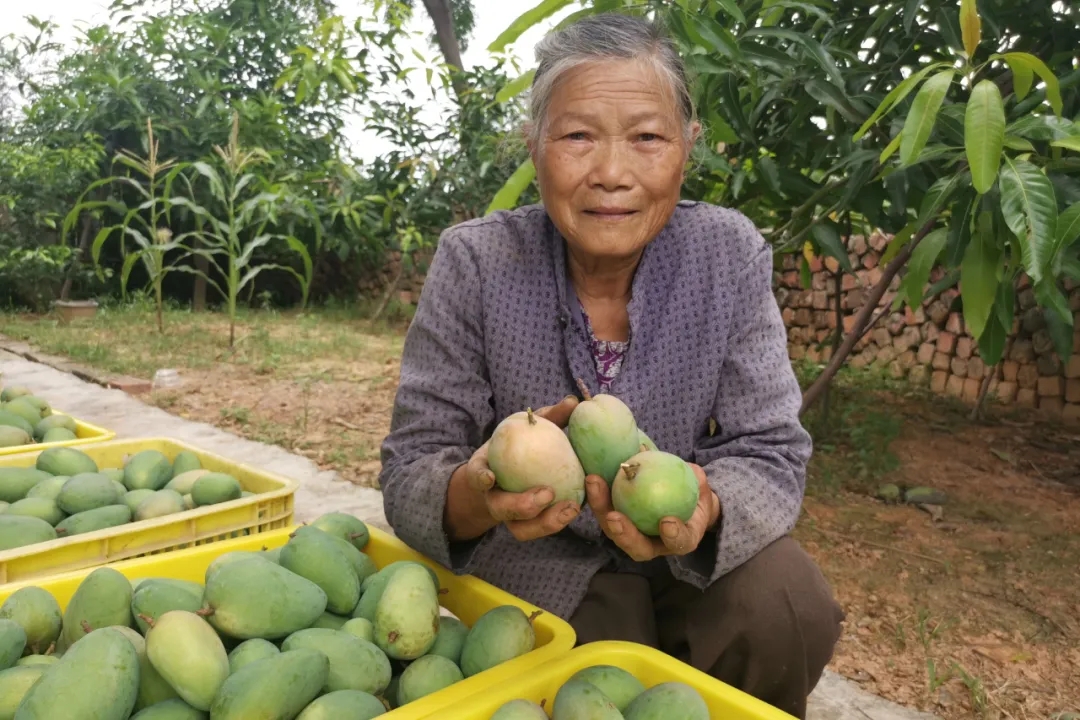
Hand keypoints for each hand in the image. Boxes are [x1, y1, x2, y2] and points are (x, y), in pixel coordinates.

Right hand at [445, 395, 582, 542]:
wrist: (508, 476)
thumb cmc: (518, 447)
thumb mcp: (525, 430)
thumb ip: (546, 417)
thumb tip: (572, 401)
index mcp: (485, 472)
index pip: (476, 476)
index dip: (481, 477)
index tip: (490, 477)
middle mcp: (495, 498)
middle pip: (501, 510)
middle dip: (522, 506)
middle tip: (548, 493)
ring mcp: (511, 517)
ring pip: (522, 530)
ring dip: (545, 524)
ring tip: (570, 509)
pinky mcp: (531, 525)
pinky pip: (540, 529)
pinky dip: (554, 523)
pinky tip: (575, 509)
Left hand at [585, 462, 720, 561]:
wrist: (677, 495)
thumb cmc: (693, 492)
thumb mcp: (700, 486)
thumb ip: (697, 480)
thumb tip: (691, 469)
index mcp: (681, 538)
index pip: (679, 543)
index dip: (674, 537)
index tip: (667, 522)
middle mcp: (655, 543)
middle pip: (638, 547)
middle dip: (624, 535)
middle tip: (614, 517)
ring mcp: (633, 534)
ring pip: (614, 531)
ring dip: (601, 510)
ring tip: (595, 485)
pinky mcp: (617, 519)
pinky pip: (605, 510)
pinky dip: (597, 496)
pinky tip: (591, 477)